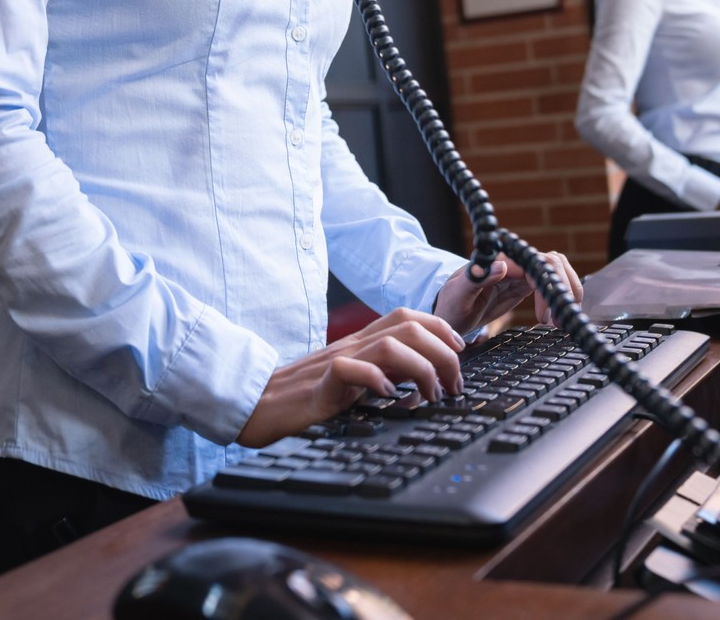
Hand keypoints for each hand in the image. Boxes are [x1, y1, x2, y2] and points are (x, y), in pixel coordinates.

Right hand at [235, 308, 465, 447]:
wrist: (258, 404)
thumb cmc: (306, 395)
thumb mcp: (354, 380)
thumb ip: (383, 372)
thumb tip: (424, 379)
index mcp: (362, 341)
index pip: (410, 316)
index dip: (443, 329)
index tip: (462, 353)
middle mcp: (353, 344)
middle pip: (410, 325)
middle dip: (444, 353)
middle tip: (453, 386)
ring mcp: (337, 360)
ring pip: (391, 343)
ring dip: (422, 369)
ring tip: (430, 396)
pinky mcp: (320, 383)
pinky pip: (351, 370)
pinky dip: (377, 381)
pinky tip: (389, 398)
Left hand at [433, 252, 583, 333]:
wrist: (449, 314)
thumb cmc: (450, 305)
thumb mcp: (457, 296)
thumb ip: (476, 278)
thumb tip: (503, 265)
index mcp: (498, 259)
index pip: (534, 264)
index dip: (546, 289)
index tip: (544, 318)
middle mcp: (512, 261)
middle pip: (552, 263)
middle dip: (561, 291)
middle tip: (558, 323)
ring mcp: (521, 271)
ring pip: (556, 269)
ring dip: (566, 292)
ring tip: (561, 321)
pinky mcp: (525, 283)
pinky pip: (552, 281)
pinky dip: (561, 296)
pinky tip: (558, 317)